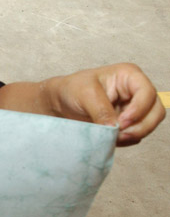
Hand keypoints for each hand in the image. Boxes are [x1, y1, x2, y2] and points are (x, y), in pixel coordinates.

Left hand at [46, 63, 165, 145]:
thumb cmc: (72, 89)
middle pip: (156, 111)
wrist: (60, 103)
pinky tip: (110, 138)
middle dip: (141, 126)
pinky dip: (126, 140)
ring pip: (149, 125)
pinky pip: (137, 135)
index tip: (121, 122)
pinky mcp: (128, 123)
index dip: (139, 109)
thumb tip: (114, 128)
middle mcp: (136, 92)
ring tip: (112, 137)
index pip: (148, 92)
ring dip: (134, 135)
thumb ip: (101, 110)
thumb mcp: (84, 94)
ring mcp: (134, 109)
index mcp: (129, 76)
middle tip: (119, 134)